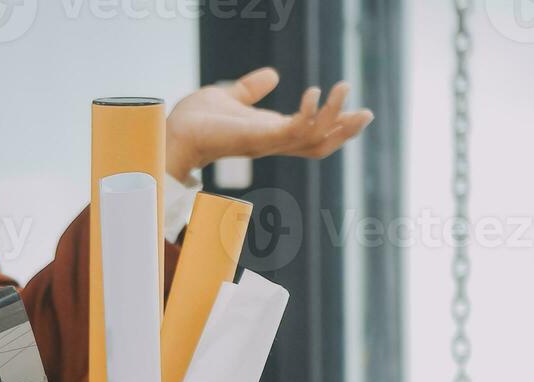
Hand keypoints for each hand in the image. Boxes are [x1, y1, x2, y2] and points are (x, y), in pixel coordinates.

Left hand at [164, 67, 373, 180]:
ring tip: (343, 88)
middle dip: (346, 131)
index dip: (335, 125)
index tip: (358, 110)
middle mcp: (273, 142)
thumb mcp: (231, 97)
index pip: (311, 134)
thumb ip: (251, 89)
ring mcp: (268, 143)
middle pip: (321, 145)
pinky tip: (315, 93)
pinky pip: (294, 131)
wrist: (174, 131)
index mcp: (270, 133)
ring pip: (315, 138)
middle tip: (368, 113)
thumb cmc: (196, 121)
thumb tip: (272, 75)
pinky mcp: (259, 139)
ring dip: (334, 116)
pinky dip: (309, 115)